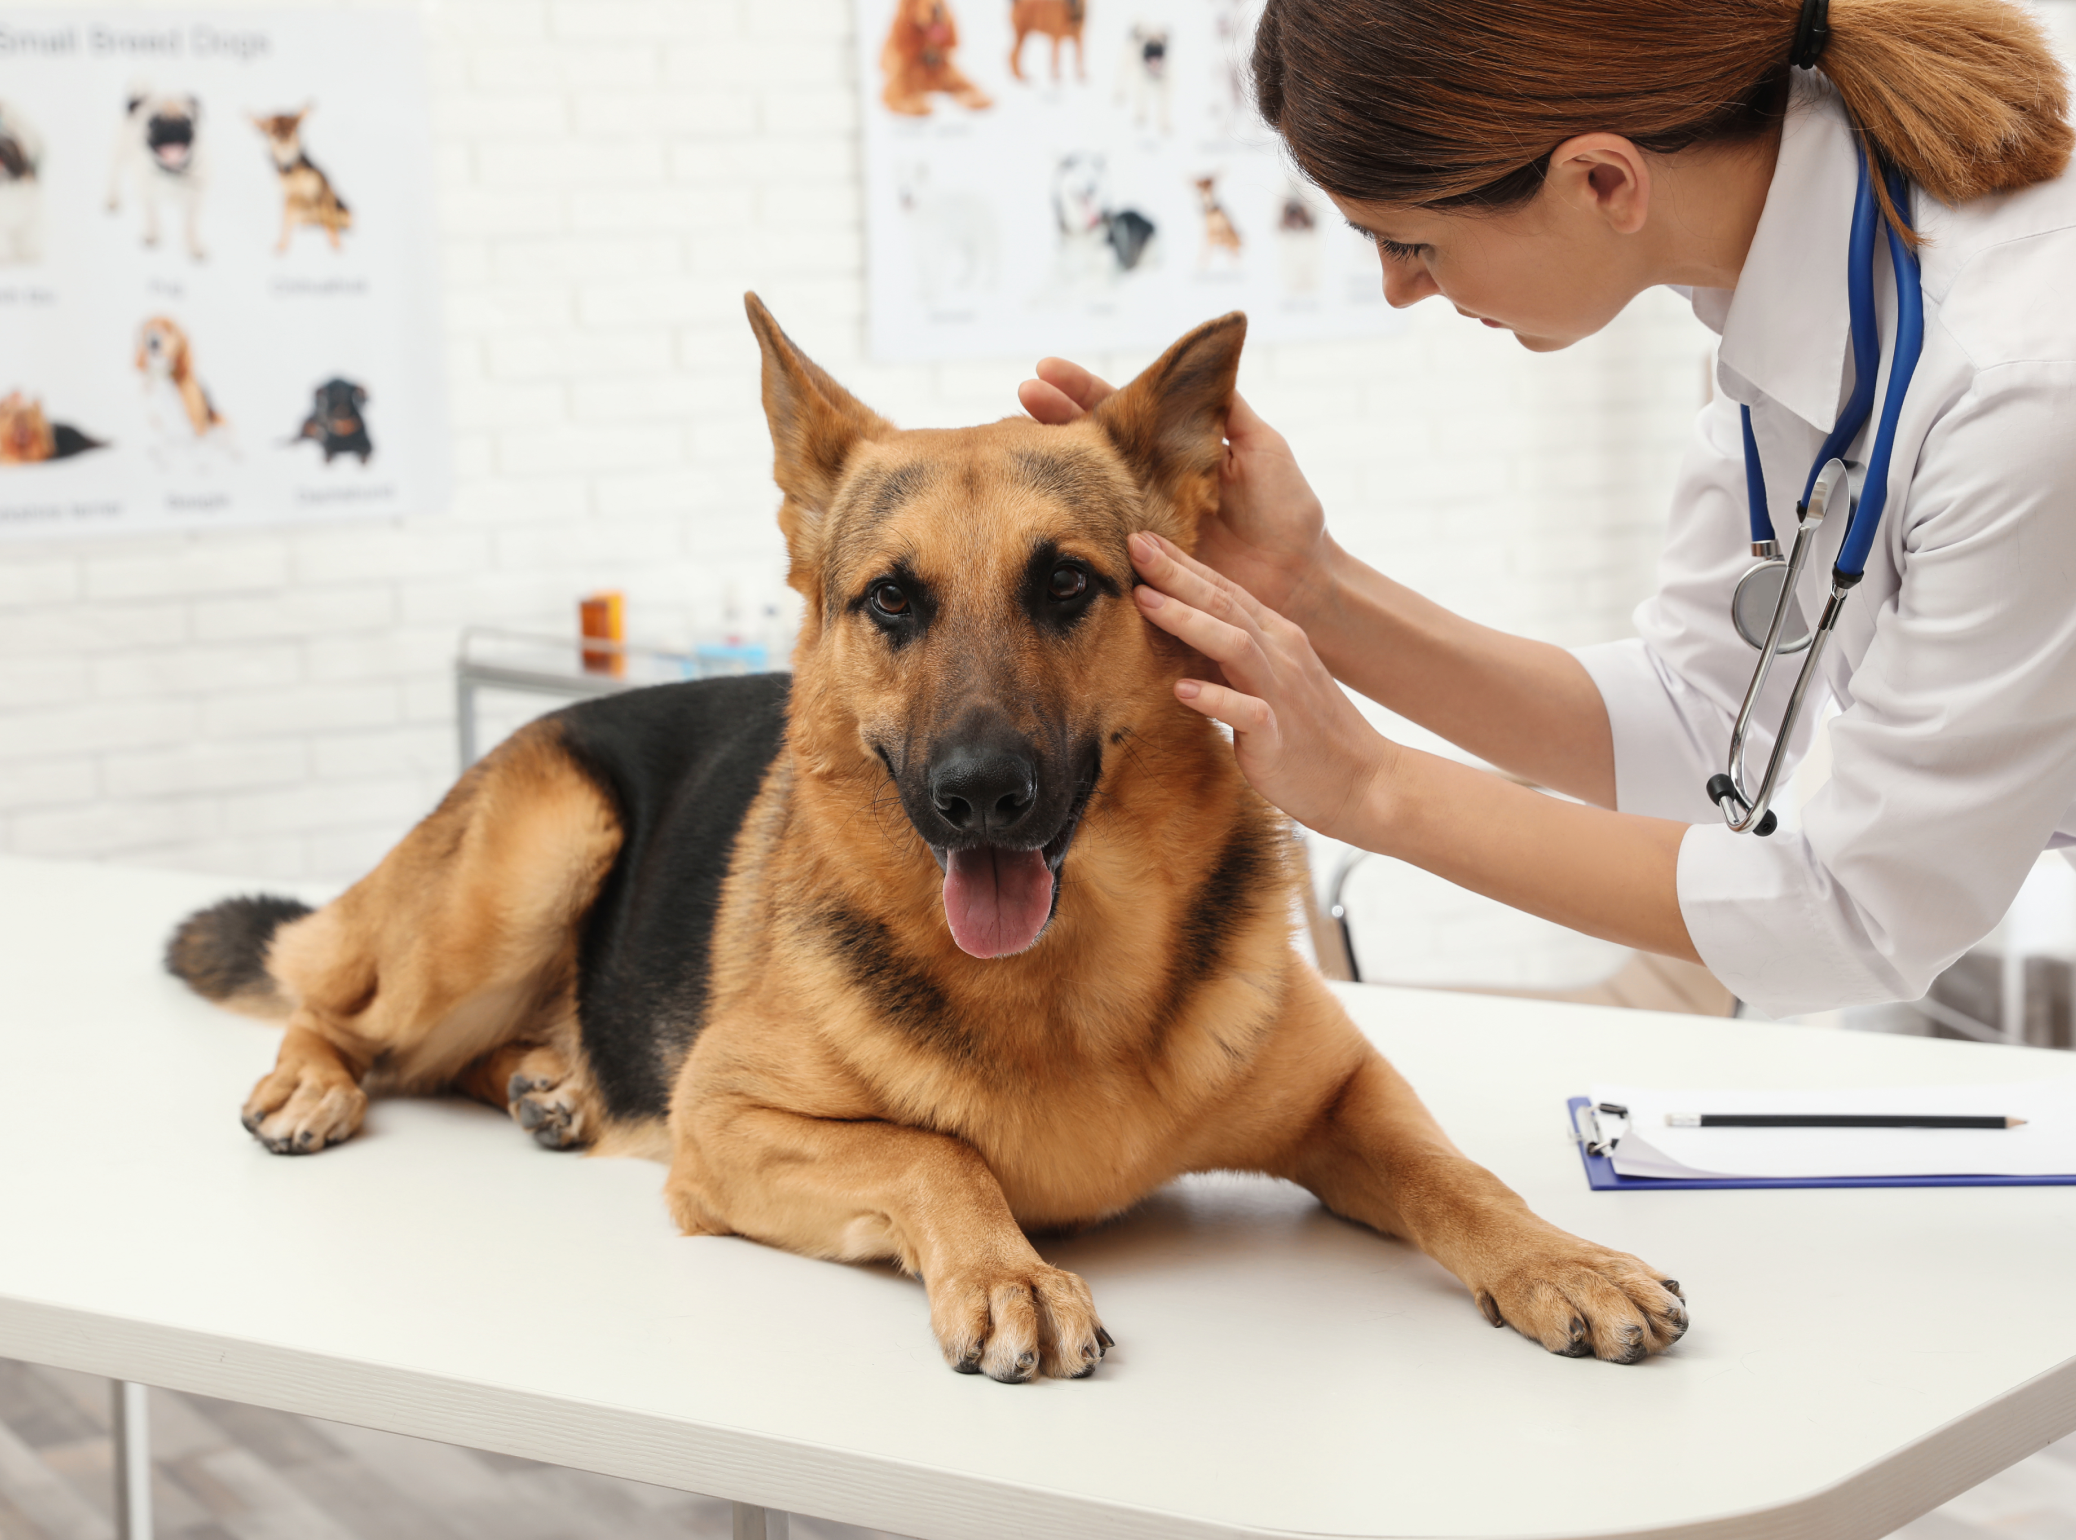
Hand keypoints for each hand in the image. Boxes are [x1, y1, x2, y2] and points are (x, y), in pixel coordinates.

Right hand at [1021, 359, 1333, 622]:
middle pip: (1088, 446)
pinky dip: (1067, 524)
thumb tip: (1213, 347)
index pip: (1117, 412)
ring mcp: (1137, 525)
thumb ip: (1227, 408)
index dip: (1082, 389)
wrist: (1302, 581)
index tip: (1046, 368)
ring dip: (1050, 464)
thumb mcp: (1262, 447)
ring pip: (1083, 490)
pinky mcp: (1141, 567)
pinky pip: (1098, 544)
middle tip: (1022, 394)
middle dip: (1051, 417)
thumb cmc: (1288, 513)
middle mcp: (1144, 486)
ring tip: (1016, 436)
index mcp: (1169, 453)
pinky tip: (1039, 503)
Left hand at [1129, 530, 1393, 842]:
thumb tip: (1180, 629)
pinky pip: (1247, 713)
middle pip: (1225, 604)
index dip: (1183, 563)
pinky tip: (1182, 690)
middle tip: (1135, 546)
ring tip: (1145, 601)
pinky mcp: (1278, 737)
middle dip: (1178, 574)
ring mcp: (1282, 694)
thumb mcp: (1270, 678)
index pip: (1225, 589)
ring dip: (1188, 621)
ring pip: (1235, 645)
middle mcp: (1281, 655)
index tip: (1141, 538)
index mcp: (1278, 637)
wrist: (1364, 780)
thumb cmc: (1307, 731)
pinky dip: (1215, 699)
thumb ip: (1232, 652)